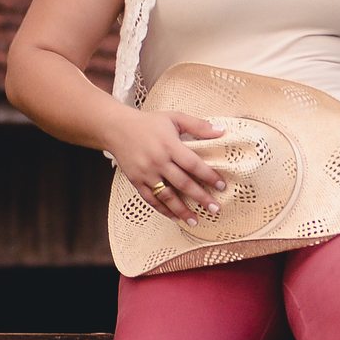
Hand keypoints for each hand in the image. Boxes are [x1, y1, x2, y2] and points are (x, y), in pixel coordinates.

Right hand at [108, 110, 225, 224]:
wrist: (117, 128)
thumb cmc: (149, 123)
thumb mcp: (174, 118)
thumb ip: (198, 125)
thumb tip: (222, 132)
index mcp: (170, 145)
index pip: (193, 164)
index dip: (209, 176)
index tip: (222, 186)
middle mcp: (158, 161)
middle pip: (183, 183)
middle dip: (200, 197)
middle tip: (215, 208)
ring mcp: (146, 173)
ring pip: (167, 196)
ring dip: (182, 210)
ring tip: (196, 221)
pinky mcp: (136, 181)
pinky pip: (151, 199)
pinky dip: (163, 210)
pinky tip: (175, 218)